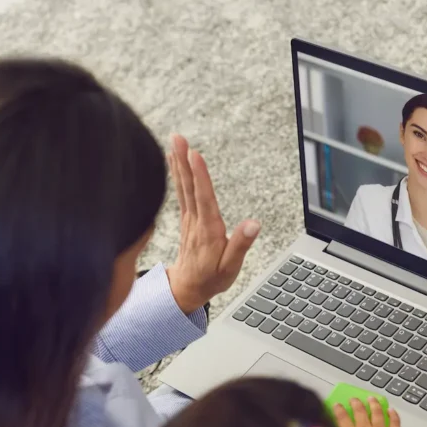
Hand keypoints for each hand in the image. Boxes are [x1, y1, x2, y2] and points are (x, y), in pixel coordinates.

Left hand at [165, 134, 259, 313]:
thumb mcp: (230, 267)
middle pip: (190, 187)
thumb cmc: (211, 278)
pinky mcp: (186, 218)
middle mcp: (196, 221)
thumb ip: (241, 245)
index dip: (200, 176)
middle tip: (178, 138)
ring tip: (174, 141)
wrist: (187, 288)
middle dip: (184, 161)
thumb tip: (253, 224)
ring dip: (178, 163)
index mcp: (209, 230)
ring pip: (183, 186)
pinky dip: (177, 174)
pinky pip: (181, 191)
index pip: (204, 199)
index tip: (195, 155)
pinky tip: (173, 160)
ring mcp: (188, 218)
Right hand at [331, 398, 400, 426]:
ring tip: (372, 399)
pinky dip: (393, 414)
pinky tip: (391, 410)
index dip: (338, 409)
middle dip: (355, 402)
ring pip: (377, 412)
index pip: (342, 417)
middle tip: (354, 399)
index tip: (337, 405)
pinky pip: (394, 422)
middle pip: (360, 410)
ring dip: (374, 404)